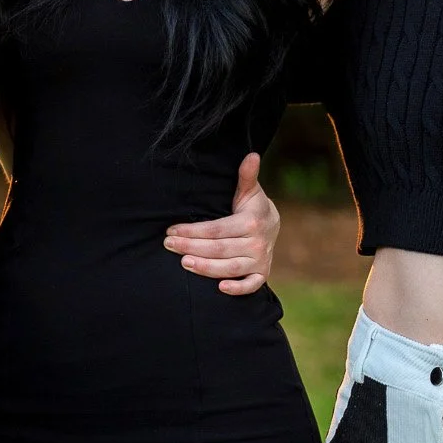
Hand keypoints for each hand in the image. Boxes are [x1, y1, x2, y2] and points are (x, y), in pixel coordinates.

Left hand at [164, 151, 278, 294]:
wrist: (273, 226)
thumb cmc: (253, 207)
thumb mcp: (249, 191)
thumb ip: (246, 176)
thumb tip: (251, 154)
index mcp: (251, 222)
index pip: (216, 229)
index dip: (193, 231)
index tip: (171, 230)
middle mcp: (257, 243)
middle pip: (218, 249)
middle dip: (191, 247)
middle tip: (169, 245)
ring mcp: (260, 260)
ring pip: (230, 268)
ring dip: (206, 268)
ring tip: (184, 262)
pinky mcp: (262, 274)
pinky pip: (251, 285)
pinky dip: (238, 288)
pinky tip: (219, 287)